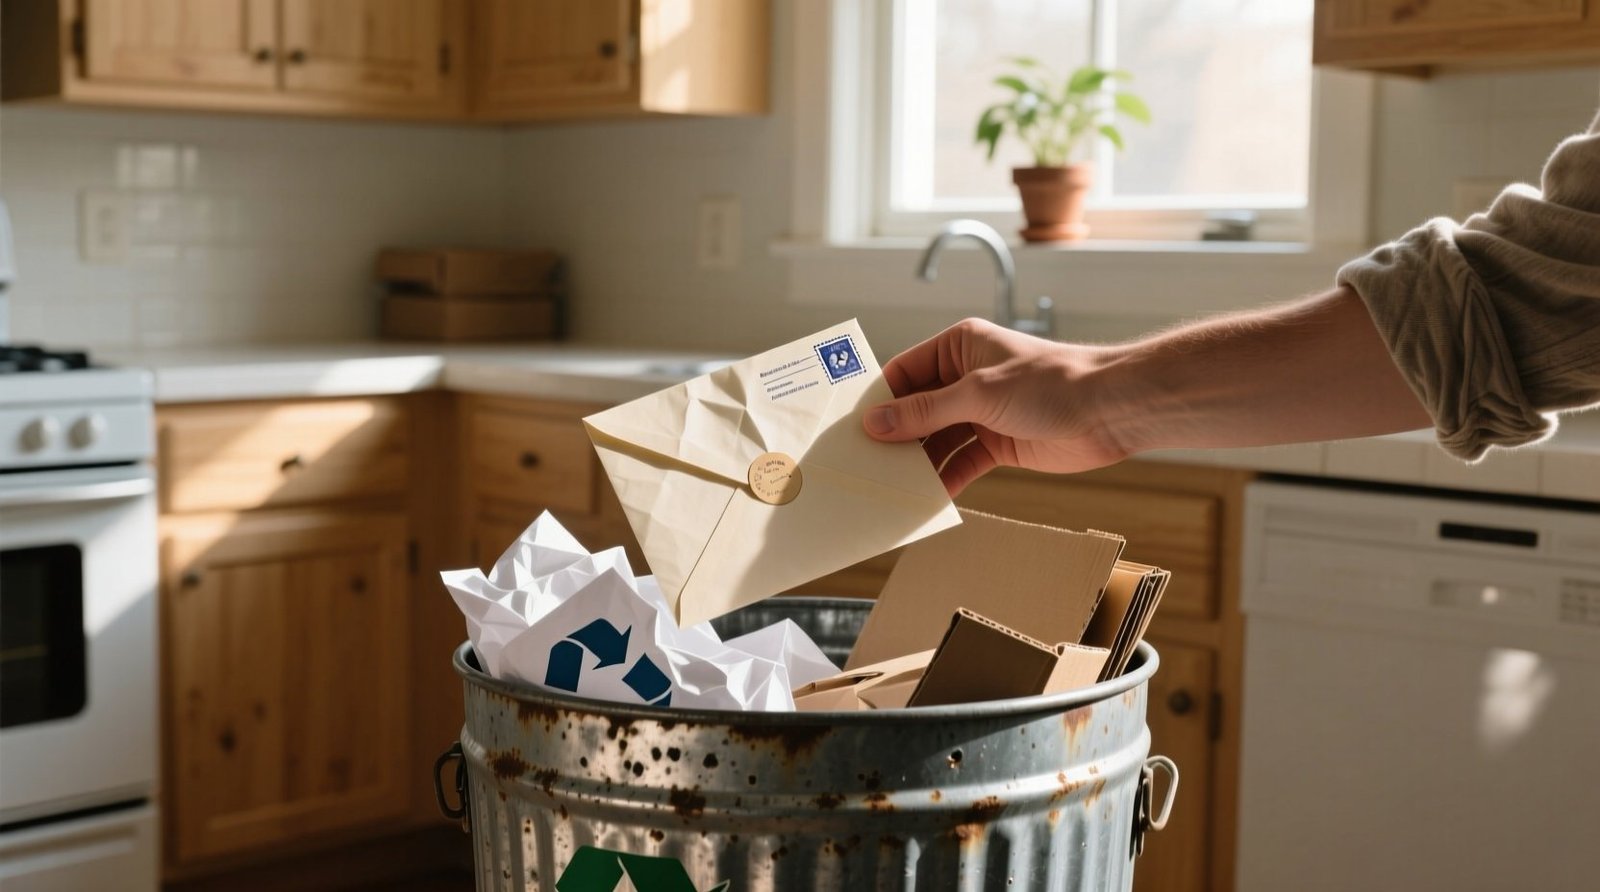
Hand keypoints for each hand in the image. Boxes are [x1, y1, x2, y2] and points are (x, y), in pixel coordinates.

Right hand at [864, 318, 1128, 495]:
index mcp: (959, 348)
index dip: (878, 399)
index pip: (904, 372)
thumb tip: (875, 423)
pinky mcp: (998, 444)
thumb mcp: (979, 394)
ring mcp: (982, 413)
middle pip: (917, 410)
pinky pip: (961, 462)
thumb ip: (925, 411)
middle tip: (862, 463)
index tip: (851, 428)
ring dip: (916, 462)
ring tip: (888, 486)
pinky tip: (926, 498)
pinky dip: (944, 479)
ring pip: (936, 439)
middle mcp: (966, 378)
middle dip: (894, 436)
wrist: (1109, 410)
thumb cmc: (1052, 383)